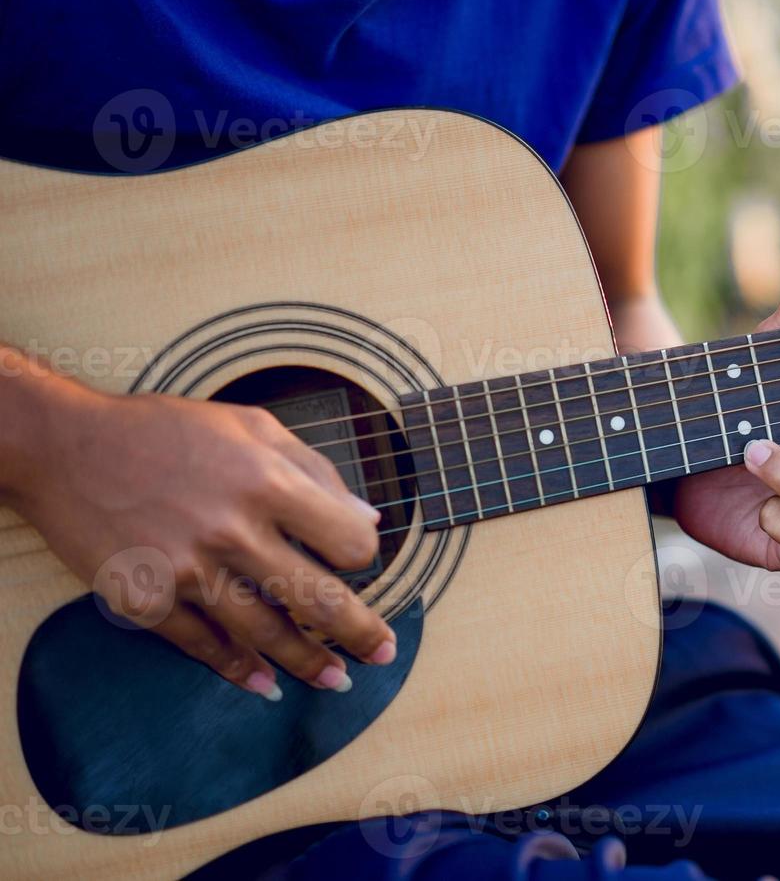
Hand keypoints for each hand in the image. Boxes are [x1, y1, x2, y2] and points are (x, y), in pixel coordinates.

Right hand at [9, 388, 396, 700]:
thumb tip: (368, 519)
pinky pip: (203, 646)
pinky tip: (263, 684)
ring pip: (266, 634)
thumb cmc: (166, 430)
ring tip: (336, 680)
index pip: (347, 541)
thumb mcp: (250, 425)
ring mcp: (188, 571)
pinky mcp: (147, 600)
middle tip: (383, 653)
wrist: (66, 447)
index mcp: (266, 482)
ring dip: (307, 664)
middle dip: (360, 633)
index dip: (362, 554)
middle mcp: (232, 530)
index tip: (360, 560)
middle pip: (317, 599)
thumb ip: (314, 470)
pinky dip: (237, 670)